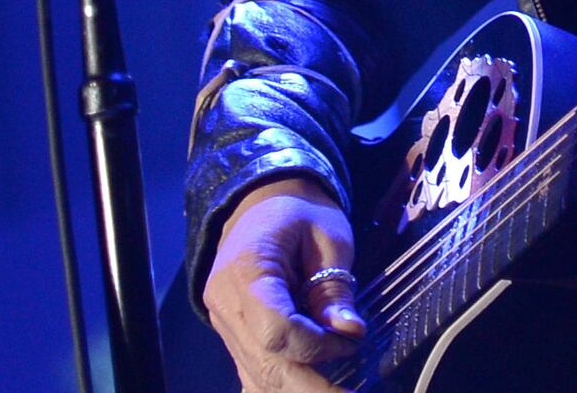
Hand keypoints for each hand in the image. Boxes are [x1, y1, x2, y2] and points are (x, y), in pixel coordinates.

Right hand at [201, 175, 363, 391]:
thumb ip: (335, 287)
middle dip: (311, 387)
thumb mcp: (327, 237)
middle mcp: (225, 305)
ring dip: (299, 389)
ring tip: (338, 391)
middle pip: (264, 364)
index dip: (318, 345)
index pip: (276, 329)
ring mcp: (224, 325)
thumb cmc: (299, 212)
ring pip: (257, 376)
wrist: (261, 202)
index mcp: (246, 271)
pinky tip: (311, 388)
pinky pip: (253, 372)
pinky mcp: (233, 336)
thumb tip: (350, 331)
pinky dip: (281, 386)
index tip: (352, 339)